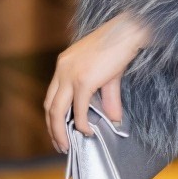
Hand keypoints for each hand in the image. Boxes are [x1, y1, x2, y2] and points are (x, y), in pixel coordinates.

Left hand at [44, 12, 153, 152]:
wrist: (127, 32)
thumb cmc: (119, 48)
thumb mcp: (109, 76)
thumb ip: (107, 99)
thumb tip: (114, 119)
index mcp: (64, 65)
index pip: (51, 96)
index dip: (52, 117)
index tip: (58, 131)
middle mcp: (62, 70)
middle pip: (50, 106)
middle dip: (52, 129)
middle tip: (59, 145)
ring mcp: (71, 75)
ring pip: (58, 111)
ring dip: (60, 131)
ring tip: (66, 146)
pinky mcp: (83, 80)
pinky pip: (79, 109)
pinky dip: (81, 124)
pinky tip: (87, 133)